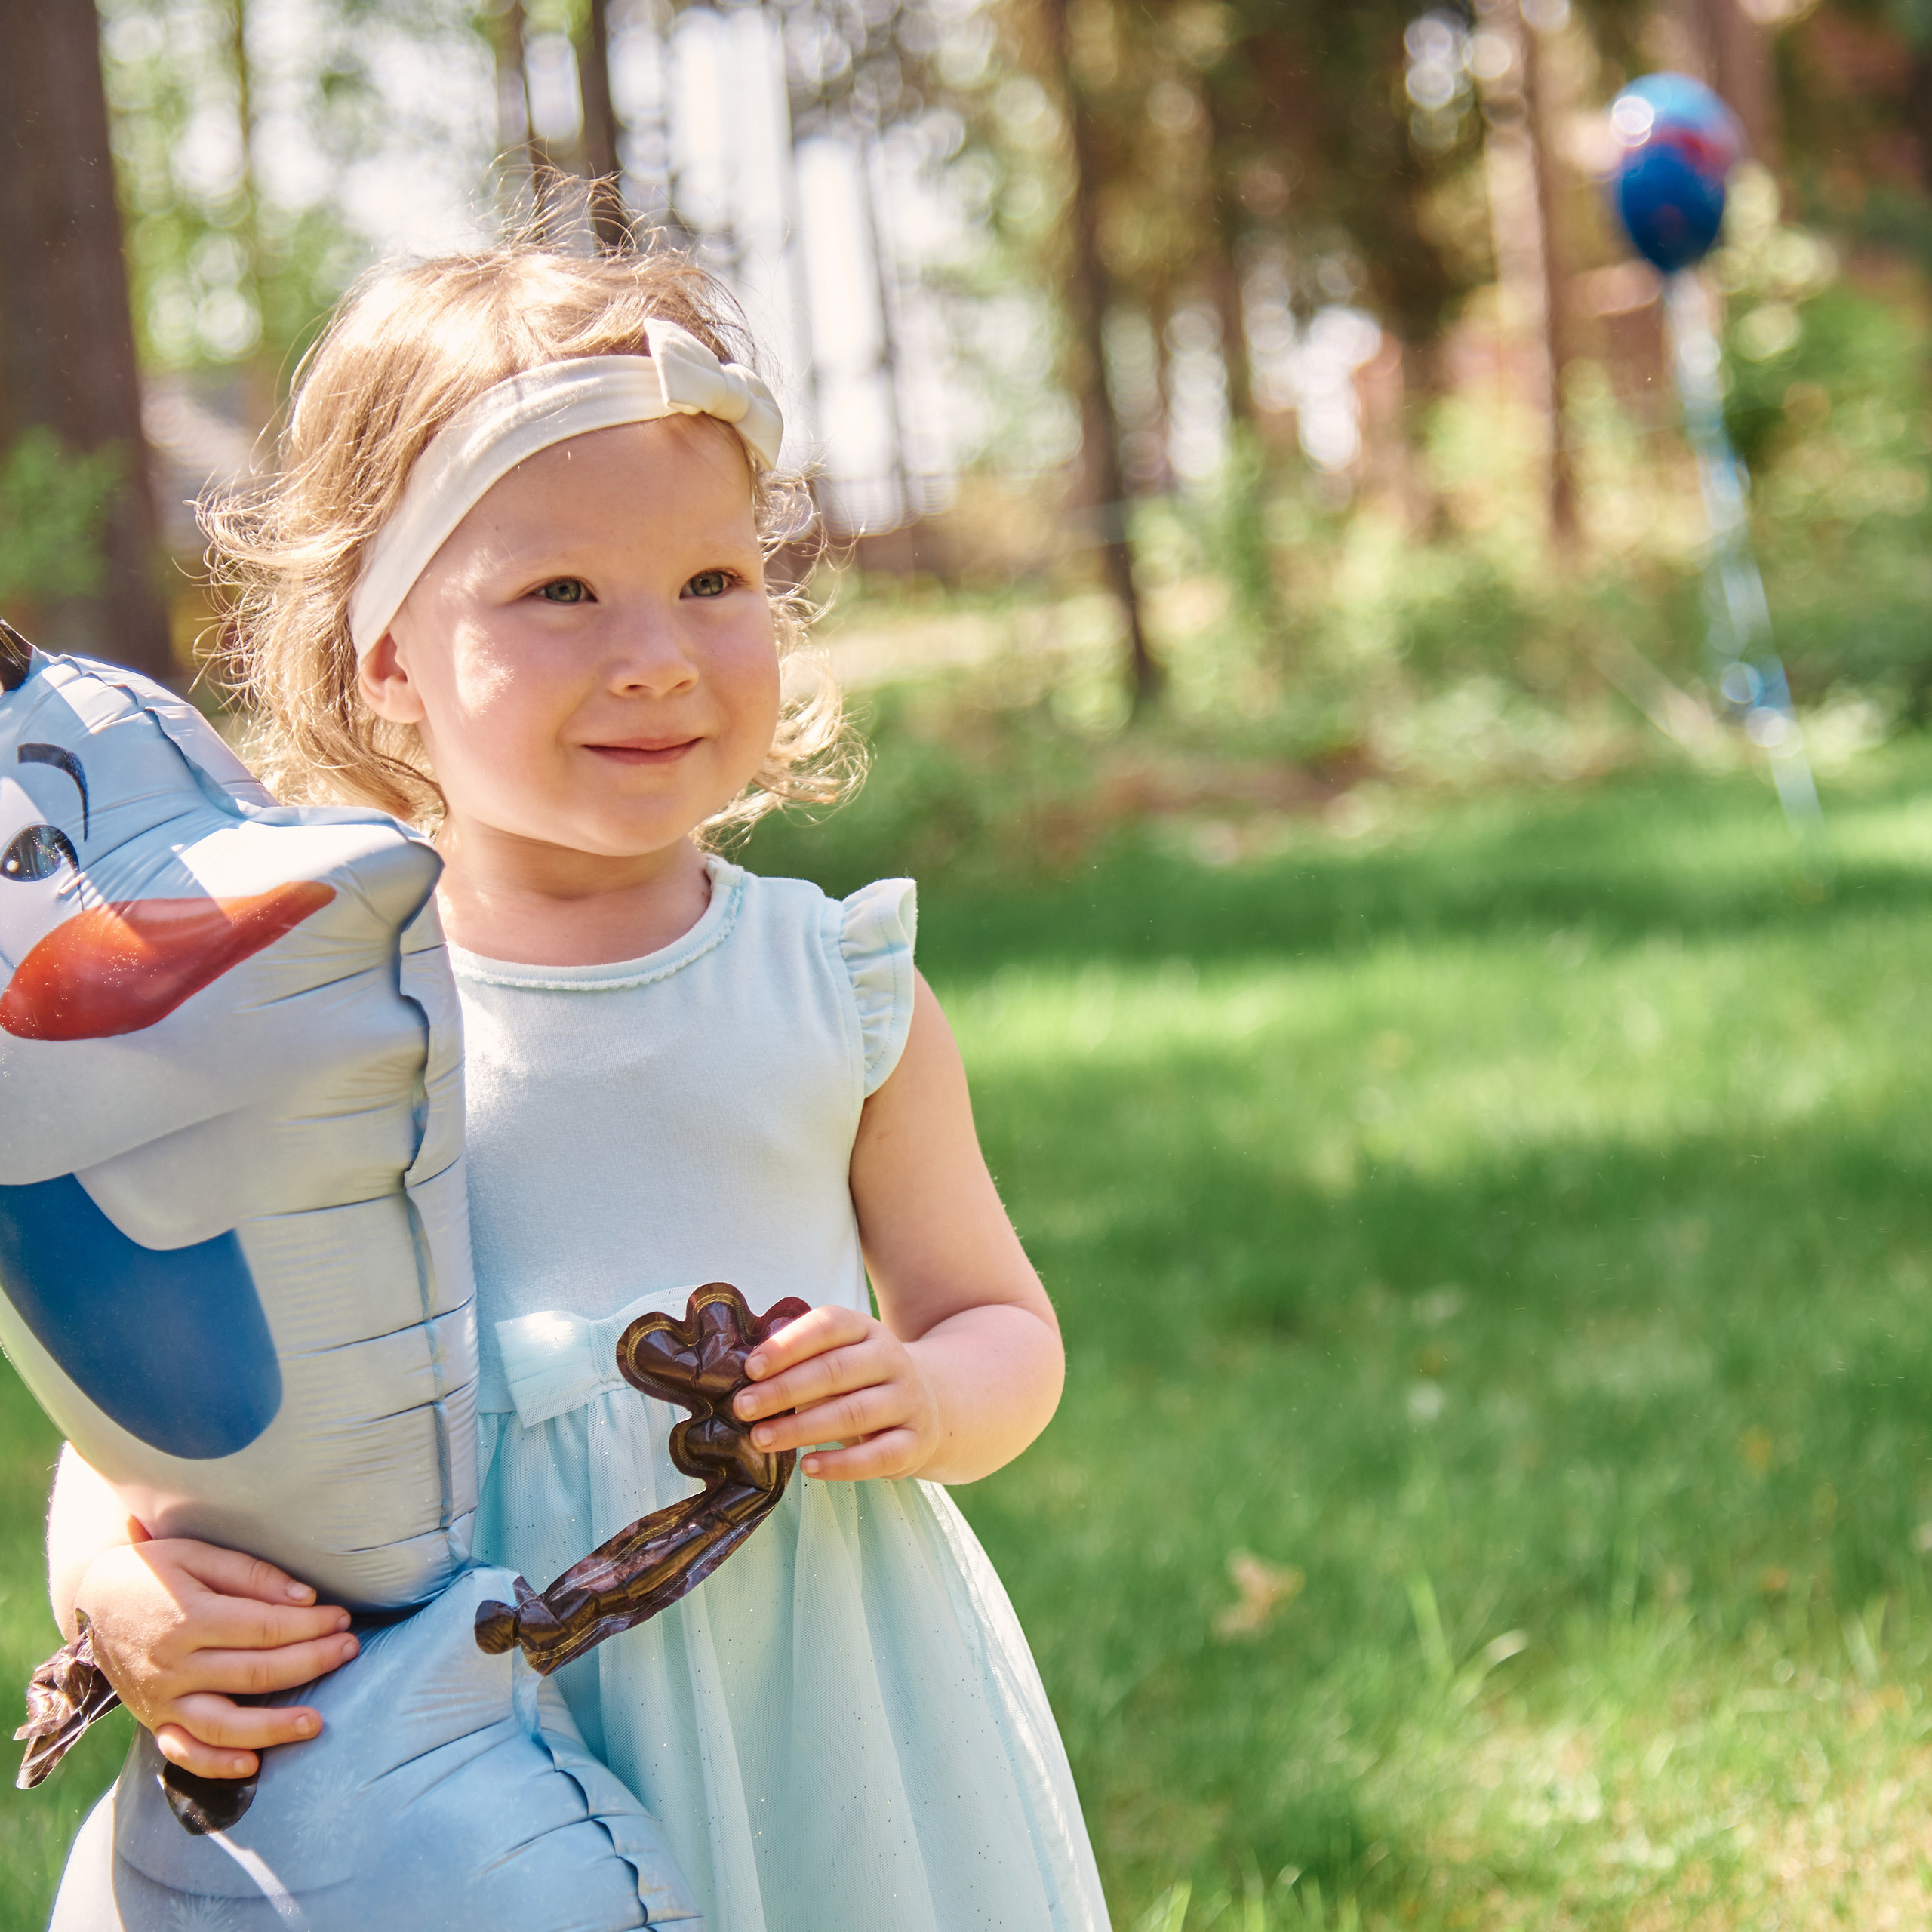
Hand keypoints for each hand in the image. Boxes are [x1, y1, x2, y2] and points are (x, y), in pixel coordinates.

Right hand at [74, 1539, 358, 1779]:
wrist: (91, 1600)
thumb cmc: (156, 1572)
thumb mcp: (199, 1555)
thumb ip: (252, 1575)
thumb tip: (306, 1599)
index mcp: (188, 1619)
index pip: (264, 1628)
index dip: (309, 1625)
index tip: (343, 1618)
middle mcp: (173, 1666)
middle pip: (255, 1673)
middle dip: (310, 1662)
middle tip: (350, 1649)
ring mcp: (161, 1700)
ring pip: (223, 1724)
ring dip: (273, 1727)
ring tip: (317, 1722)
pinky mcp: (153, 1720)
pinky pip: (183, 1752)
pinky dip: (215, 1764)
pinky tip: (252, 1765)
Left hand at [733, 1304, 941, 1480]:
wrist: (929, 1404)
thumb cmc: (860, 1379)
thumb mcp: (840, 1354)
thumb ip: (801, 1357)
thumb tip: (747, 1371)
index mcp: (866, 1330)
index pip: (828, 1326)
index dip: (788, 1346)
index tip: (750, 1368)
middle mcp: (891, 1359)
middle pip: (835, 1371)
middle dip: (784, 1390)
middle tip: (743, 1407)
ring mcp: (907, 1400)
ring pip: (853, 1414)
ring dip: (801, 1428)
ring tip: (761, 1438)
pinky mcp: (914, 1441)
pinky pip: (878, 1456)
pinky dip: (841, 1464)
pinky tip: (807, 1466)